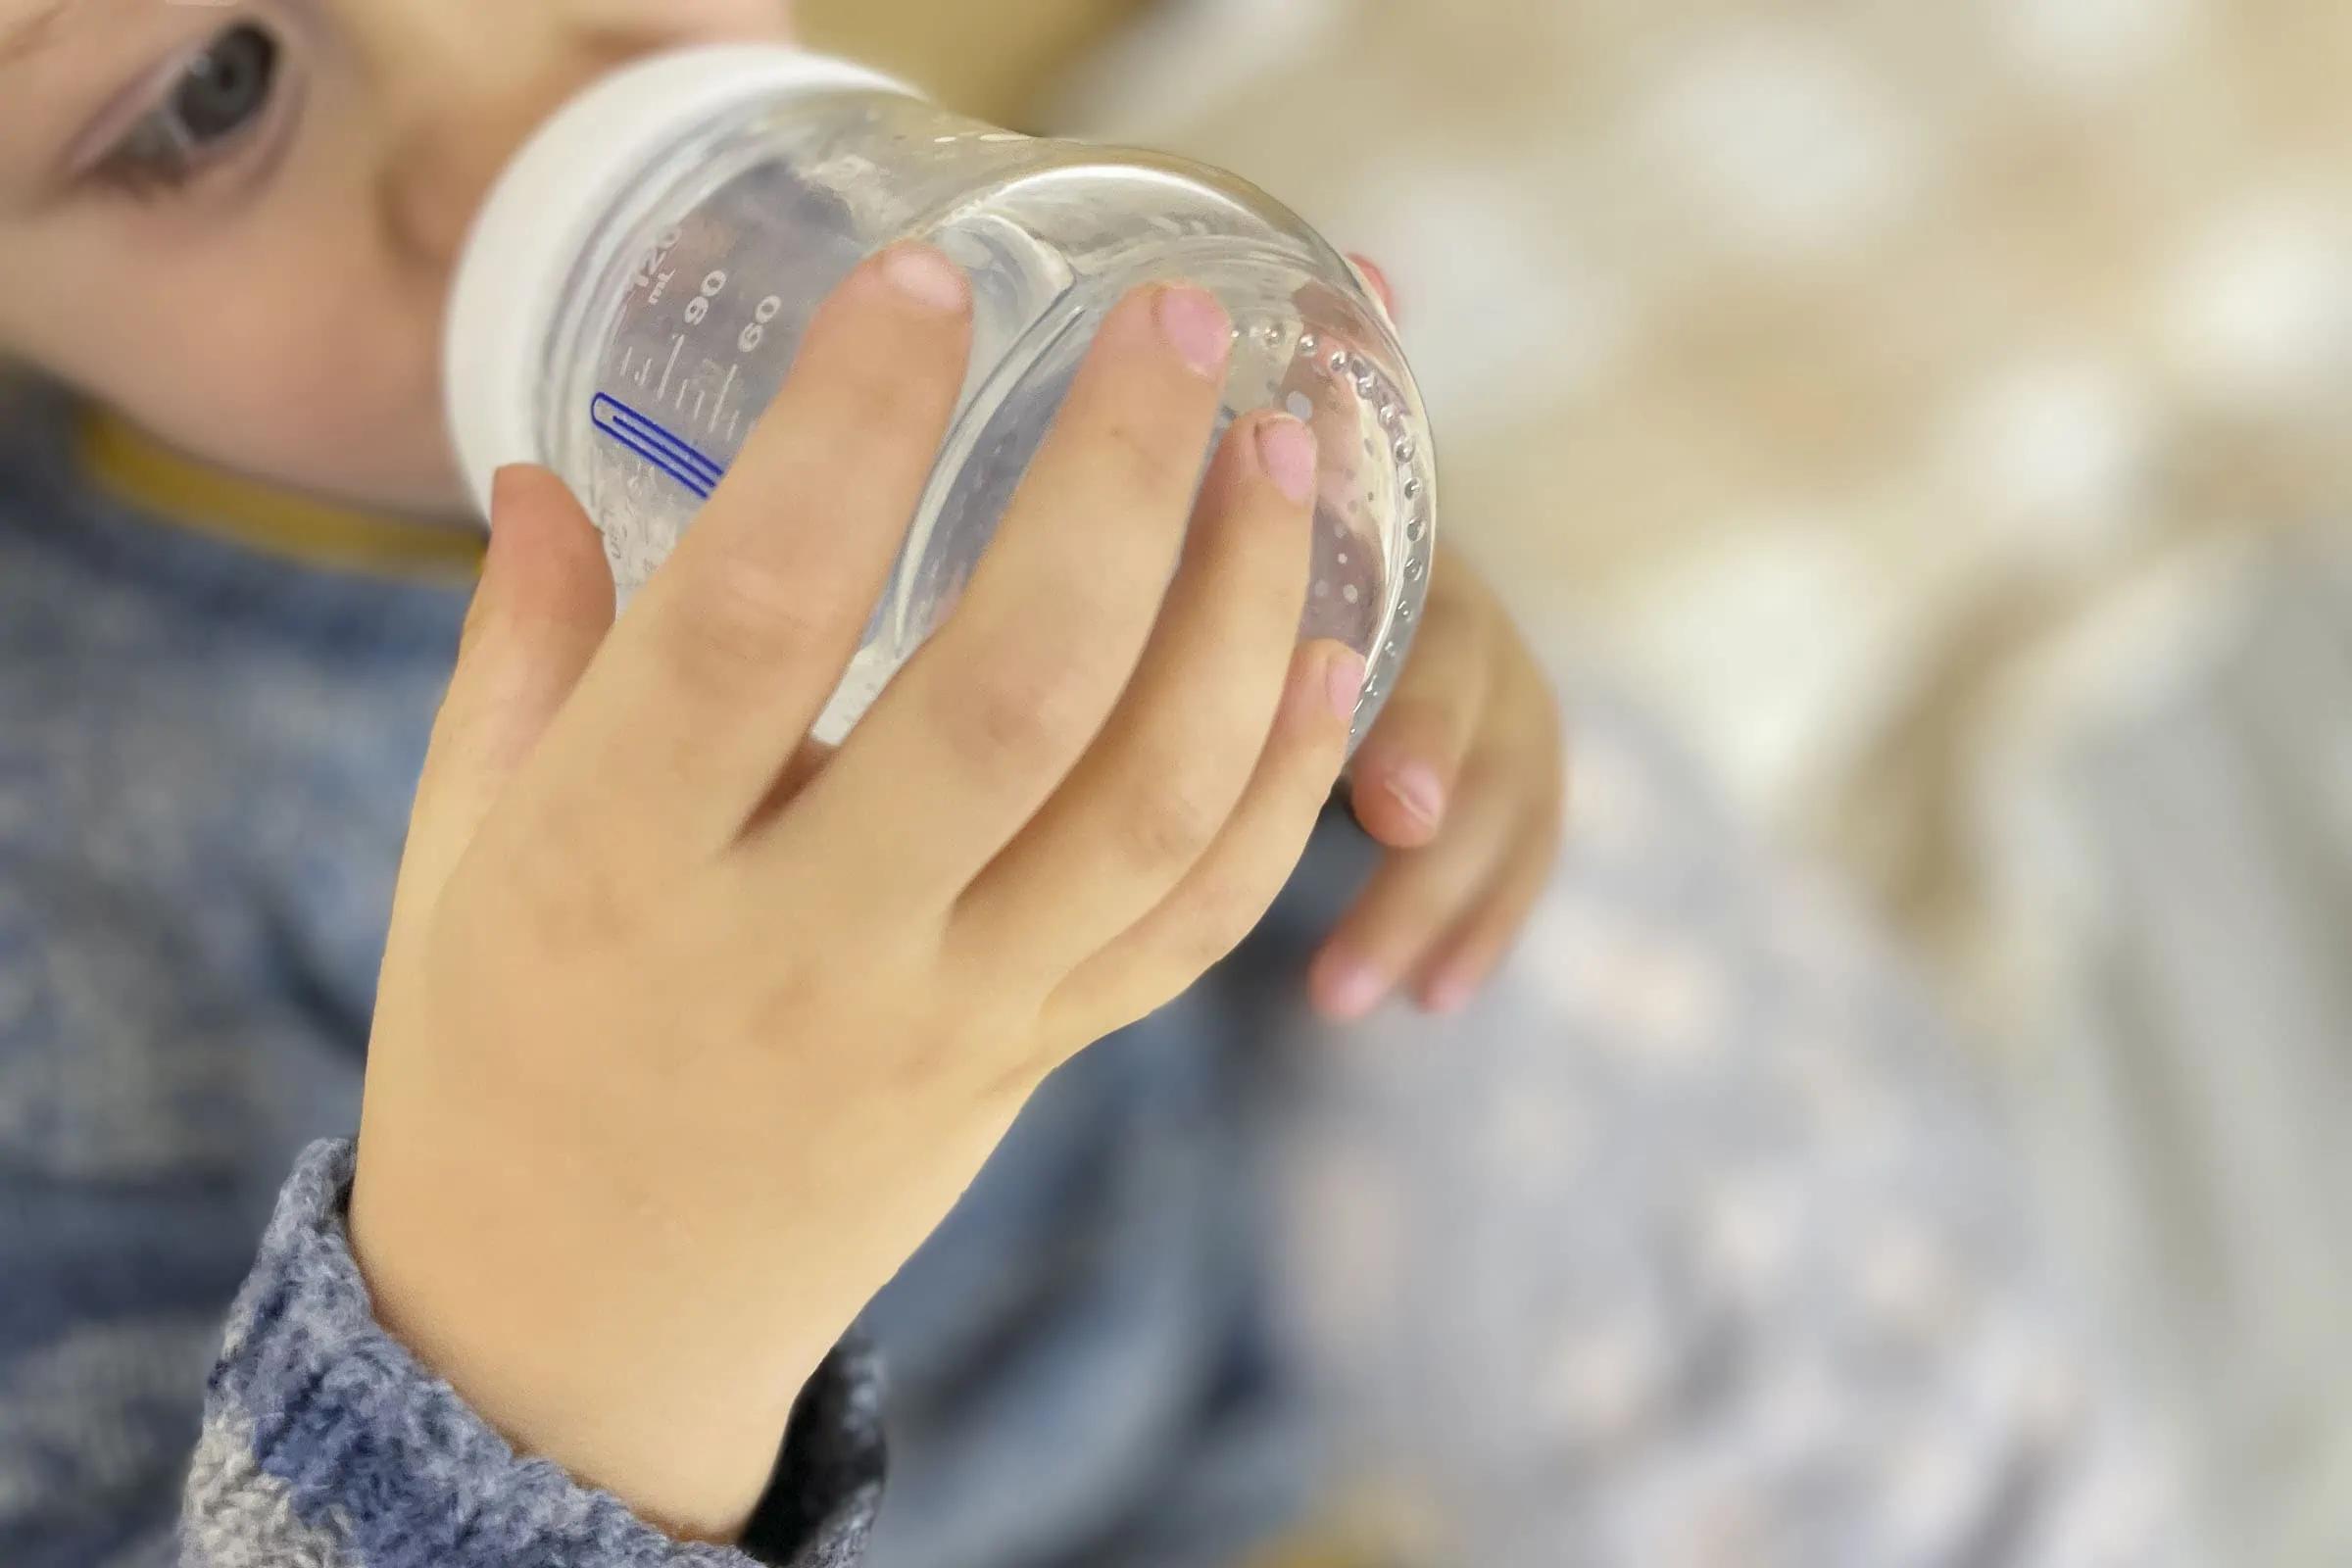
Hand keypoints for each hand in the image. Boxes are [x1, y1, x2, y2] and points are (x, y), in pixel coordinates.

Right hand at [350, 247, 1357, 1539]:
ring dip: (1245, 612)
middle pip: (1012, 694)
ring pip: (1147, 809)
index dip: (854, 433)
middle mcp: (802, 942)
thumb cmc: (500, 1052)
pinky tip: (1324, 638)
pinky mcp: (1034, 1058)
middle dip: (1118, 486)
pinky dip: (1277, 779)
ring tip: (1287, 449)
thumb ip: (518, 654)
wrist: (584, 1325)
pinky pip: (1190, 921)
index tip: (930, 277)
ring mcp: (945, 1015)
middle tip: (1179, 322)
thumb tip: (546, 468)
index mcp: (616, 862)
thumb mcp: (457, 850)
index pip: (755, 614)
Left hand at [1306, 256, 1566, 1017]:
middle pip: (1492, 712)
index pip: (1442, 620)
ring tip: (1361, 992)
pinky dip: (1475, 924)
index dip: (1424, 710)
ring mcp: (1492, 700)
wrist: (1329, 536)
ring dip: (1445, 897)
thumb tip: (1377, 262)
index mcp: (1406, 546)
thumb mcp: (1280, 464)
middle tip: (1396, 889)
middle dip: (1448, 807)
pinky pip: (1512, 853)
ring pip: (1509, 802)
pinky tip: (1423, 999)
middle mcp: (1466, 613)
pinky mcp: (1494, 775)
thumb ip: (1330, 391)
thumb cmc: (1262, 501)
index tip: (1388, 804)